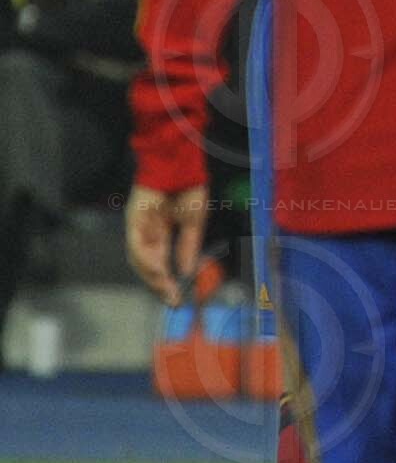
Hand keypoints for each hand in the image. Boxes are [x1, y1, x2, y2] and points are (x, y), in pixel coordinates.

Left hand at [125, 182, 208, 306]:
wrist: (181, 165)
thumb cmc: (188, 188)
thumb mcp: (194, 223)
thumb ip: (188, 247)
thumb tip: (186, 271)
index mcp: (160, 234)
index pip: (160, 262)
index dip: (168, 280)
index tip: (179, 296)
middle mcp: (146, 233)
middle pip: (146, 265)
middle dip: (158, 283)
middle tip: (171, 298)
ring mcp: (138, 227)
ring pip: (139, 258)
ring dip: (151, 275)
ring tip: (166, 287)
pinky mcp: (134, 220)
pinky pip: (137, 245)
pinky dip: (146, 259)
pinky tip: (159, 269)